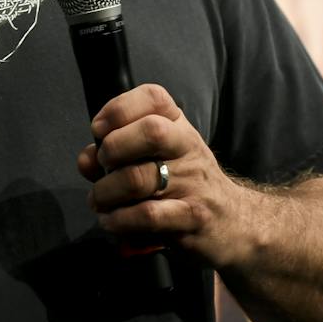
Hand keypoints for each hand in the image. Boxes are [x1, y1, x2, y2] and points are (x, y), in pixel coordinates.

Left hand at [77, 83, 245, 266]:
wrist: (236, 224)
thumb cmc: (184, 184)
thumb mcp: (156, 158)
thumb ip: (115, 154)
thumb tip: (86, 160)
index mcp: (178, 126)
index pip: (154, 97)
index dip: (119, 107)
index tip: (99, 129)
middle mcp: (189, 148)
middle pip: (152, 131)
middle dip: (113, 147)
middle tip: (102, 166)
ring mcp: (193, 183)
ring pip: (140, 178)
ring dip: (106, 192)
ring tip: (99, 201)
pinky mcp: (193, 218)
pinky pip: (148, 215)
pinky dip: (119, 219)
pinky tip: (111, 221)